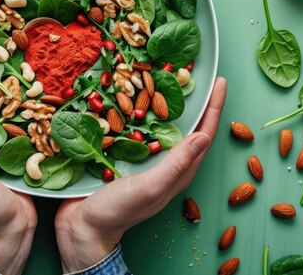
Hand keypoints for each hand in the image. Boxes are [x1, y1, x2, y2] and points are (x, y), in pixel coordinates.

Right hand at [54, 77, 226, 272]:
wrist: (83, 227)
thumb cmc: (118, 211)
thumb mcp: (150, 187)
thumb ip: (176, 164)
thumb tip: (203, 136)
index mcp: (179, 172)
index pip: (204, 134)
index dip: (214, 107)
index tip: (219, 81)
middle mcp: (167, 164)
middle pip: (189, 127)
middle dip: (196, 101)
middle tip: (196, 75)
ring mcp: (147, 161)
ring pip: (164, 127)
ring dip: (169, 104)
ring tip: (169, 80)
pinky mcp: (127, 157)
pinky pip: (141, 130)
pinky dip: (144, 113)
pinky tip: (135, 98)